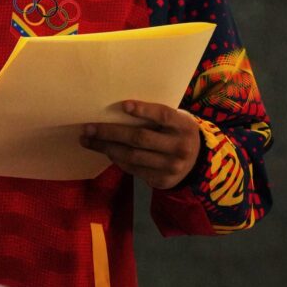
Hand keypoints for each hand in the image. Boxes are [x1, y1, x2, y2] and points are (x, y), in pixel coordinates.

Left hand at [80, 100, 201, 189]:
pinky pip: (133, 169)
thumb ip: (156, 117)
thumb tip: (118, 110)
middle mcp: (179, 147)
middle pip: (140, 138)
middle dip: (110, 132)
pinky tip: (105, 151)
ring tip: (88, 141)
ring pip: (133, 156)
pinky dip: (117, 159)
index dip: (144, 110)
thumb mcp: (176, 120)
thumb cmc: (177, 132)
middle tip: (88, 128)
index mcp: (184, 125)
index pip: (163, 115)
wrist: (199, 162)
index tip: (124, 105)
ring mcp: (171, 166)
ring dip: (106, 148)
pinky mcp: (162, 180)